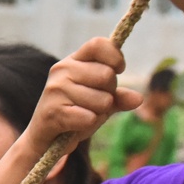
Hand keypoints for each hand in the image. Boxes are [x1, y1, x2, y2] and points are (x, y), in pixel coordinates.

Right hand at [23, 38, 141, 153]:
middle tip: (94, 103)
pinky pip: (90, 118)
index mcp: (73, 60)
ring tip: (83, 115)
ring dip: (99, 113)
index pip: (98, 44)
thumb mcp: (100, 102)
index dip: (115, 56)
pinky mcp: (53, 112)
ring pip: (102, 100)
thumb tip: (138, 99)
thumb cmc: (75, 114)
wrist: (45, 139)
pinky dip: (89, 125)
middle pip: (107, 75)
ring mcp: (55, 90)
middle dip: (110, 94)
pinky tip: (75, 126)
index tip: (119, 70)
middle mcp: (62, 70)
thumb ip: (119, 97)